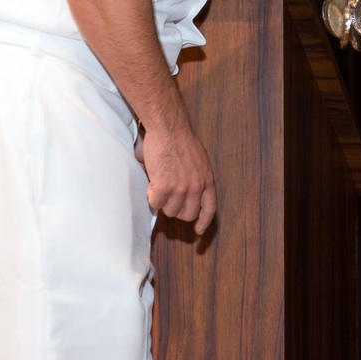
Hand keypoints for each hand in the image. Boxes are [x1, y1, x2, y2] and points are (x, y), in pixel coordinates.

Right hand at [141, 119, 217, 234]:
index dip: (204, 222)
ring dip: (162, 201)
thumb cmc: (181, 140)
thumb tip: (187, 194)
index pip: (209, 209)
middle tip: (168, 196)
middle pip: (186, 214)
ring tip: (159, 183)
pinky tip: (152, 182)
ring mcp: (181, 189)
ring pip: (169, 211)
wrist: (169, 129)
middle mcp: (196, 188)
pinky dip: (151, 196)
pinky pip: (155, 203)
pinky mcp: (165, 187)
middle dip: (176, 209)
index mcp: (208, 181)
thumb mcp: (199, 161)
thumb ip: (197, 178)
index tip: (199, 231)